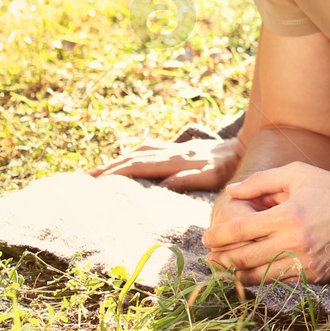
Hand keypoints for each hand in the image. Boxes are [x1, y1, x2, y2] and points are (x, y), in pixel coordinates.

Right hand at [92, 136, 243, 191]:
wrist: (244, 145)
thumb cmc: (229, 166)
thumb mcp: (214, 175)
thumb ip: (189, 178)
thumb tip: (162, 184)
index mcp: (176, 160)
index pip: (140, 166)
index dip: (118, 172)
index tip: (97, 182)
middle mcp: (172, 152)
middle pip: (134, 158)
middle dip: (110, 168)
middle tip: (86, 179)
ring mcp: (174, 149)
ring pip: (139, 153)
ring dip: (118, 161)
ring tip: (97, 172)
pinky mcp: (179, 149)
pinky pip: (149, 151)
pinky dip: (133, 156)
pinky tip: (125, 161)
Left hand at [202, 163, 329, 284]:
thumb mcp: (300, 174)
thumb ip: (262, 181)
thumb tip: (231, 191)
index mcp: (289, 214)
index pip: (240, 230)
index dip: (217, 235)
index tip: (207, 237)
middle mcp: (295, 241)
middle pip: (243, 258)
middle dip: (220, 258)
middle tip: (209, 256)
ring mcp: (305, 262)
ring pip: (257, 276)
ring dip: (235, 273)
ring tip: (225, 267)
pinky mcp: (313, 276)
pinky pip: (278, 281)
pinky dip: (261, 277)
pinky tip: (253, 271)